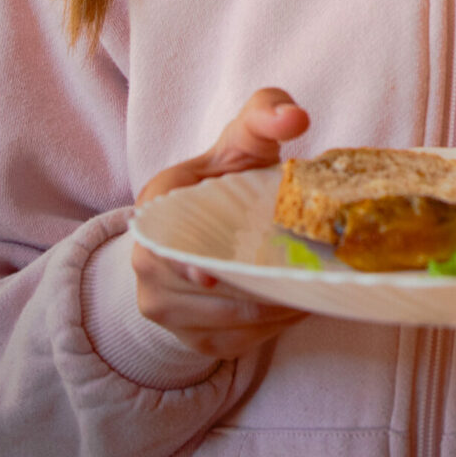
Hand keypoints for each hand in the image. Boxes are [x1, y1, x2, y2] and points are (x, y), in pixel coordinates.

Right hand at [131, 87, 311, 358]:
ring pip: (215, 320)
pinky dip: (263, 333)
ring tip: (308, 293)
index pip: (161, 235)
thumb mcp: (246, 135)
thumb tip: (294, 118)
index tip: (213, 272)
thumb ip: (268, 113)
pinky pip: (226, 344)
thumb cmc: (232, 172)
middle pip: (194, 289)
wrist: (211, 219)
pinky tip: (294, 310)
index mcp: (156, 206)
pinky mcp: (184, 334)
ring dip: (263, 313)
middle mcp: (147, 259)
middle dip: (249, 287)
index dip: (183, 258)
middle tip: (299, 281)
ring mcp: (161, 302)